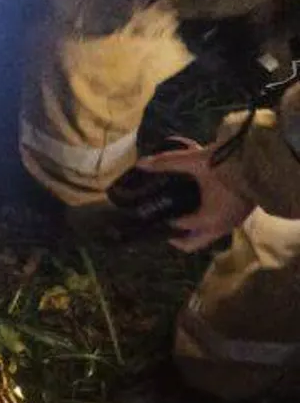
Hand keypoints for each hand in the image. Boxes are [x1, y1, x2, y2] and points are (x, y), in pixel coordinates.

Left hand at [137, 137, 254, 251]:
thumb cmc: (227, 163)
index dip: (162, 221)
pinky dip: (202, 224)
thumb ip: (166, 163)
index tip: (151, 214)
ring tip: (174, 216)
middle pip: (191, 244)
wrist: (261, 158)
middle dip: (174, 237)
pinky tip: (194, 208)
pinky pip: (216, 228)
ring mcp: (232, 223)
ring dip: (189, 231)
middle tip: (159, 223)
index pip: (178, 228)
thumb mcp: (194, 161)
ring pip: (204, 237)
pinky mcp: (239, 216)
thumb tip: (141, 163)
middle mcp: (220, 227)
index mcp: (208, 219)